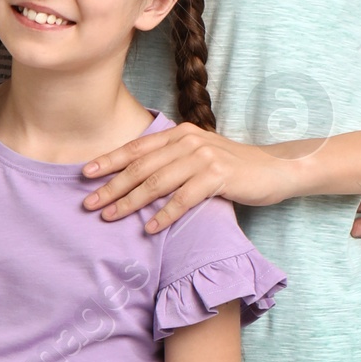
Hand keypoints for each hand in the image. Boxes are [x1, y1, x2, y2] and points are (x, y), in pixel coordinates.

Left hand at [82, 125, 291, 230]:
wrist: (274, 169)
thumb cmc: (232, 168)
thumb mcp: (198, 157)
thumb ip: (171, 161)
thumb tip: (133, 180)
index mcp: (180, 133)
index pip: (137, 147)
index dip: (110, 161)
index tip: (85, 174)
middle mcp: (189, 140)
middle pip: (142, 166)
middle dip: (112, 185)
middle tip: (90, 203)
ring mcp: (204, 157)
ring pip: (158, 181)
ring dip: (131, 201)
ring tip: (110, 217)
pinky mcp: (219, 176)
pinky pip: (184, 197)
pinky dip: (165, 214)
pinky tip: (149, 227)